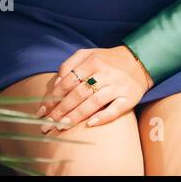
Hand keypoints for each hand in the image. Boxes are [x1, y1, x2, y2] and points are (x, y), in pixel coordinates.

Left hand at [34, 45, 154, 133]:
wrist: (138, 61)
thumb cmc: (107, 61)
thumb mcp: (87, 55)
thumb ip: (70, 65)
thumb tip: (56, 84)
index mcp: (92, 61)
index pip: (68, 81)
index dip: (53, 97)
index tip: (42, 111)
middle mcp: (105, 73)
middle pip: (78, 93)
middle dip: (60, 110)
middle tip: (47, 124)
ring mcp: (117, 86)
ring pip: (94, 102)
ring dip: (76, 115)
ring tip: (61, 126)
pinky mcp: (129, 98)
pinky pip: (115, 110)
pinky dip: (102, 117)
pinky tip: (90, 124)